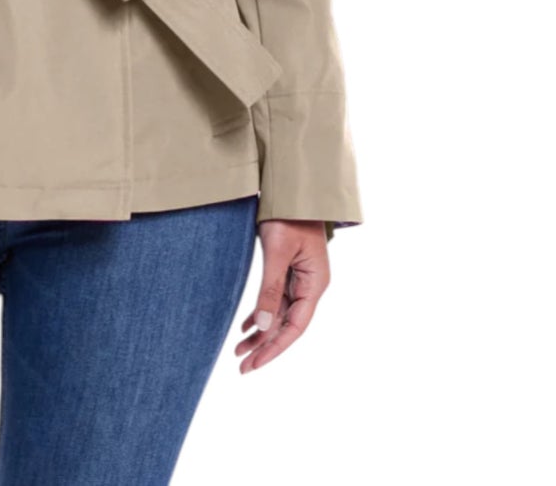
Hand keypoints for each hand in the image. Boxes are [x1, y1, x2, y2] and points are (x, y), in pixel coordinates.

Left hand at [236, 219, 329, 372]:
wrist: (292, 187)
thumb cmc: (287, 215)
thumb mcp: (277, 252)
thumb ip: (271, 289)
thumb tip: (264, 326)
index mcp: (315, 283)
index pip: (296, 326)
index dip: (275, 347)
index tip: (255, 364)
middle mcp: (310, 285)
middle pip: (288, 324)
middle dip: (265, 346)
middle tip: (243, 367)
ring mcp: (301, 278)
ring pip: (280, 314)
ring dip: (261, 332)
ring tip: (240, 351)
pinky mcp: (289, 270)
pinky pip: (276, 300)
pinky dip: (262, 314)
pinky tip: (247, 328)